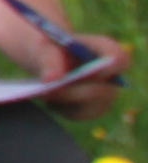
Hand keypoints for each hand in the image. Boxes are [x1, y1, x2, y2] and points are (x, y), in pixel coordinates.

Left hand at [0, 0, 120, 112]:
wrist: (47, 58)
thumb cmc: (48, 47)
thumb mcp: (44, 47)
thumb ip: (49, 60)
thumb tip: (52, 80)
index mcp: (105, 50)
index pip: (118, 59)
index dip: (106, 69)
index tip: (85, 73)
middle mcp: (113, 74)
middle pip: (101, 91)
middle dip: (72, 93)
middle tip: (45, 91)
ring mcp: (107, 94)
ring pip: (89, 106)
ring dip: (64, 101)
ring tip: (45, 91)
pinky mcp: (94, 109)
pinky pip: (78, 114)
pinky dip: (61, 109)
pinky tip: (51, 98)